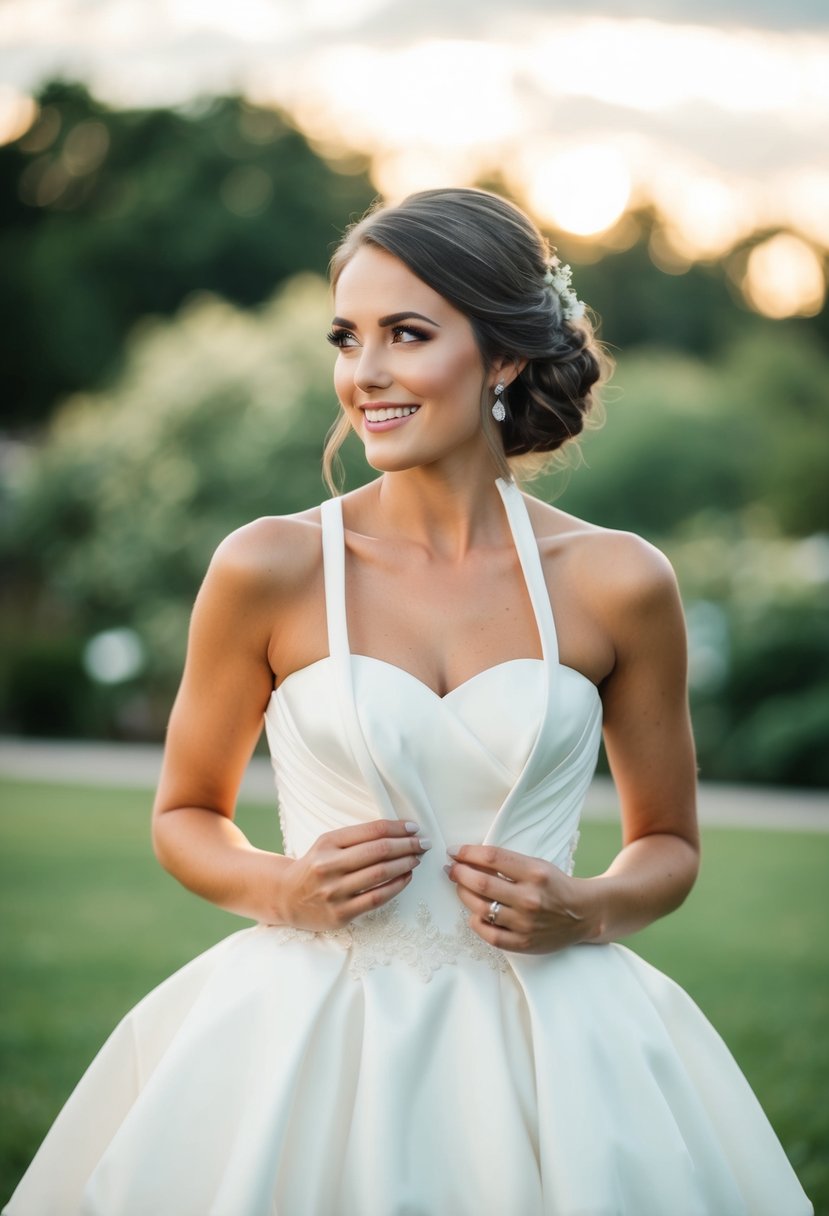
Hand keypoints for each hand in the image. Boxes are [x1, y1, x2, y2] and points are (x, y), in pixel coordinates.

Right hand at [280, 819, 428, 930]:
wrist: (286, 897)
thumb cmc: (315, 866)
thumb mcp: (328, 844)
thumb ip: (357, 837)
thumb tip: (398, 831)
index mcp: (328, 843)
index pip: (372, 831)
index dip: (398, 828)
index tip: (415, 827)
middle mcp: (329, 865)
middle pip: (379, 851)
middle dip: (407, 845)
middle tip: (424, 843)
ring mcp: (334, 891)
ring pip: (380, 874)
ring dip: (405, 864)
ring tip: (417, 859)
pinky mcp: (340, 914)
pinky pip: (376, 899)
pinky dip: (396, 887)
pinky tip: (406, 878)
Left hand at [445, 844, 597, 953]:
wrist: (583, 914)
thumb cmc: (555, 885)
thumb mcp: (537, 865)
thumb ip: (507, 863)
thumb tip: (470, 857)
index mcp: (535, 872)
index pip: (492, 857)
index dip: (468, 853)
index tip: (455, 851)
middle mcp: (530, 898)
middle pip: (482, 883)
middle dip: (459, 873)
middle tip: (450, 868)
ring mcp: (526, 923)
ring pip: (482, 908)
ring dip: (463, 895)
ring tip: (460, 887)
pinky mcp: (524, 942)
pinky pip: (490, 934)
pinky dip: (476, 922)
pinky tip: (473, 913)